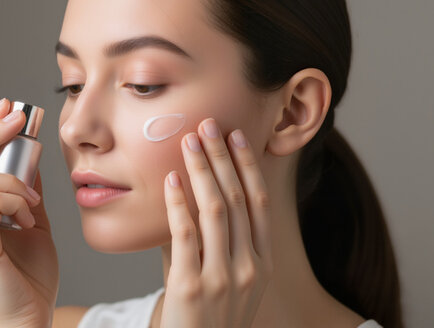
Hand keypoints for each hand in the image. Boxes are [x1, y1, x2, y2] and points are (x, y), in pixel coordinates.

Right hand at [0, 98, 58, 327]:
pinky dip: (12, 199)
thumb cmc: (30, 278)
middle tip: (17, 115)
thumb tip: (31, 156)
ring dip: (8, 177)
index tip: (7, 108)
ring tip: (32, 197)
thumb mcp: (32, 223)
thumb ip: (26, 192)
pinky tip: (28, 215)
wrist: (30, 320)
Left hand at [160, 118, 272, 327]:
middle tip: (209, 125)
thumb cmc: (204, 316)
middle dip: (223, 157)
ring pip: (216, 210)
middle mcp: (249, 268)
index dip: (248, 167)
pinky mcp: (190, 286)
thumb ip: (208, 240)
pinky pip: (185, 234)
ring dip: (202, 169)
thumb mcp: (221, 278)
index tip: (237, 136)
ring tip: (188, 141)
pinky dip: (179, 202)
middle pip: (239, 199)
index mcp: (262, 264)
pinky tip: (171, 179)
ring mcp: (222, 278)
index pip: (260, 204)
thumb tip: (187, 194)